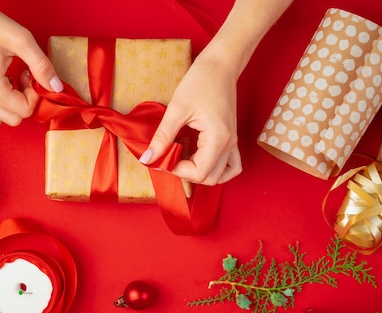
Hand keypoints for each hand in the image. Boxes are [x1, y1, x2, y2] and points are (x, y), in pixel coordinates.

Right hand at [0, 0, 62, 127]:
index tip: (31, 76)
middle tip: (23, 78)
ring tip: (10, 83)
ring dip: (8, 107)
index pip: (23, 111)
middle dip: (23, 102)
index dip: (35, 96)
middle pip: (12, 119)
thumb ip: (42, 66)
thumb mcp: (21, 40)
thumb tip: (56, 87)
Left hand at [140, 52, 241, 184]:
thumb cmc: (200, 81)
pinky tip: (199, 159)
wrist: (220, 65)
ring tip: (183, 158)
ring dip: (200, 173)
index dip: (177, 170)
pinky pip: (230, 165)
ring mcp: (232, 142)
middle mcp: (229, 144)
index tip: (162, 157)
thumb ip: (163, 137)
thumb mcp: (177, 109)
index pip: (199, 172)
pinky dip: (216, 169)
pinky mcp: (231, 138)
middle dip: (186, 173)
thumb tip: (148, 158)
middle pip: (210, 178)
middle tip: (170, 157)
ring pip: (220, 175)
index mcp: (218, 138)